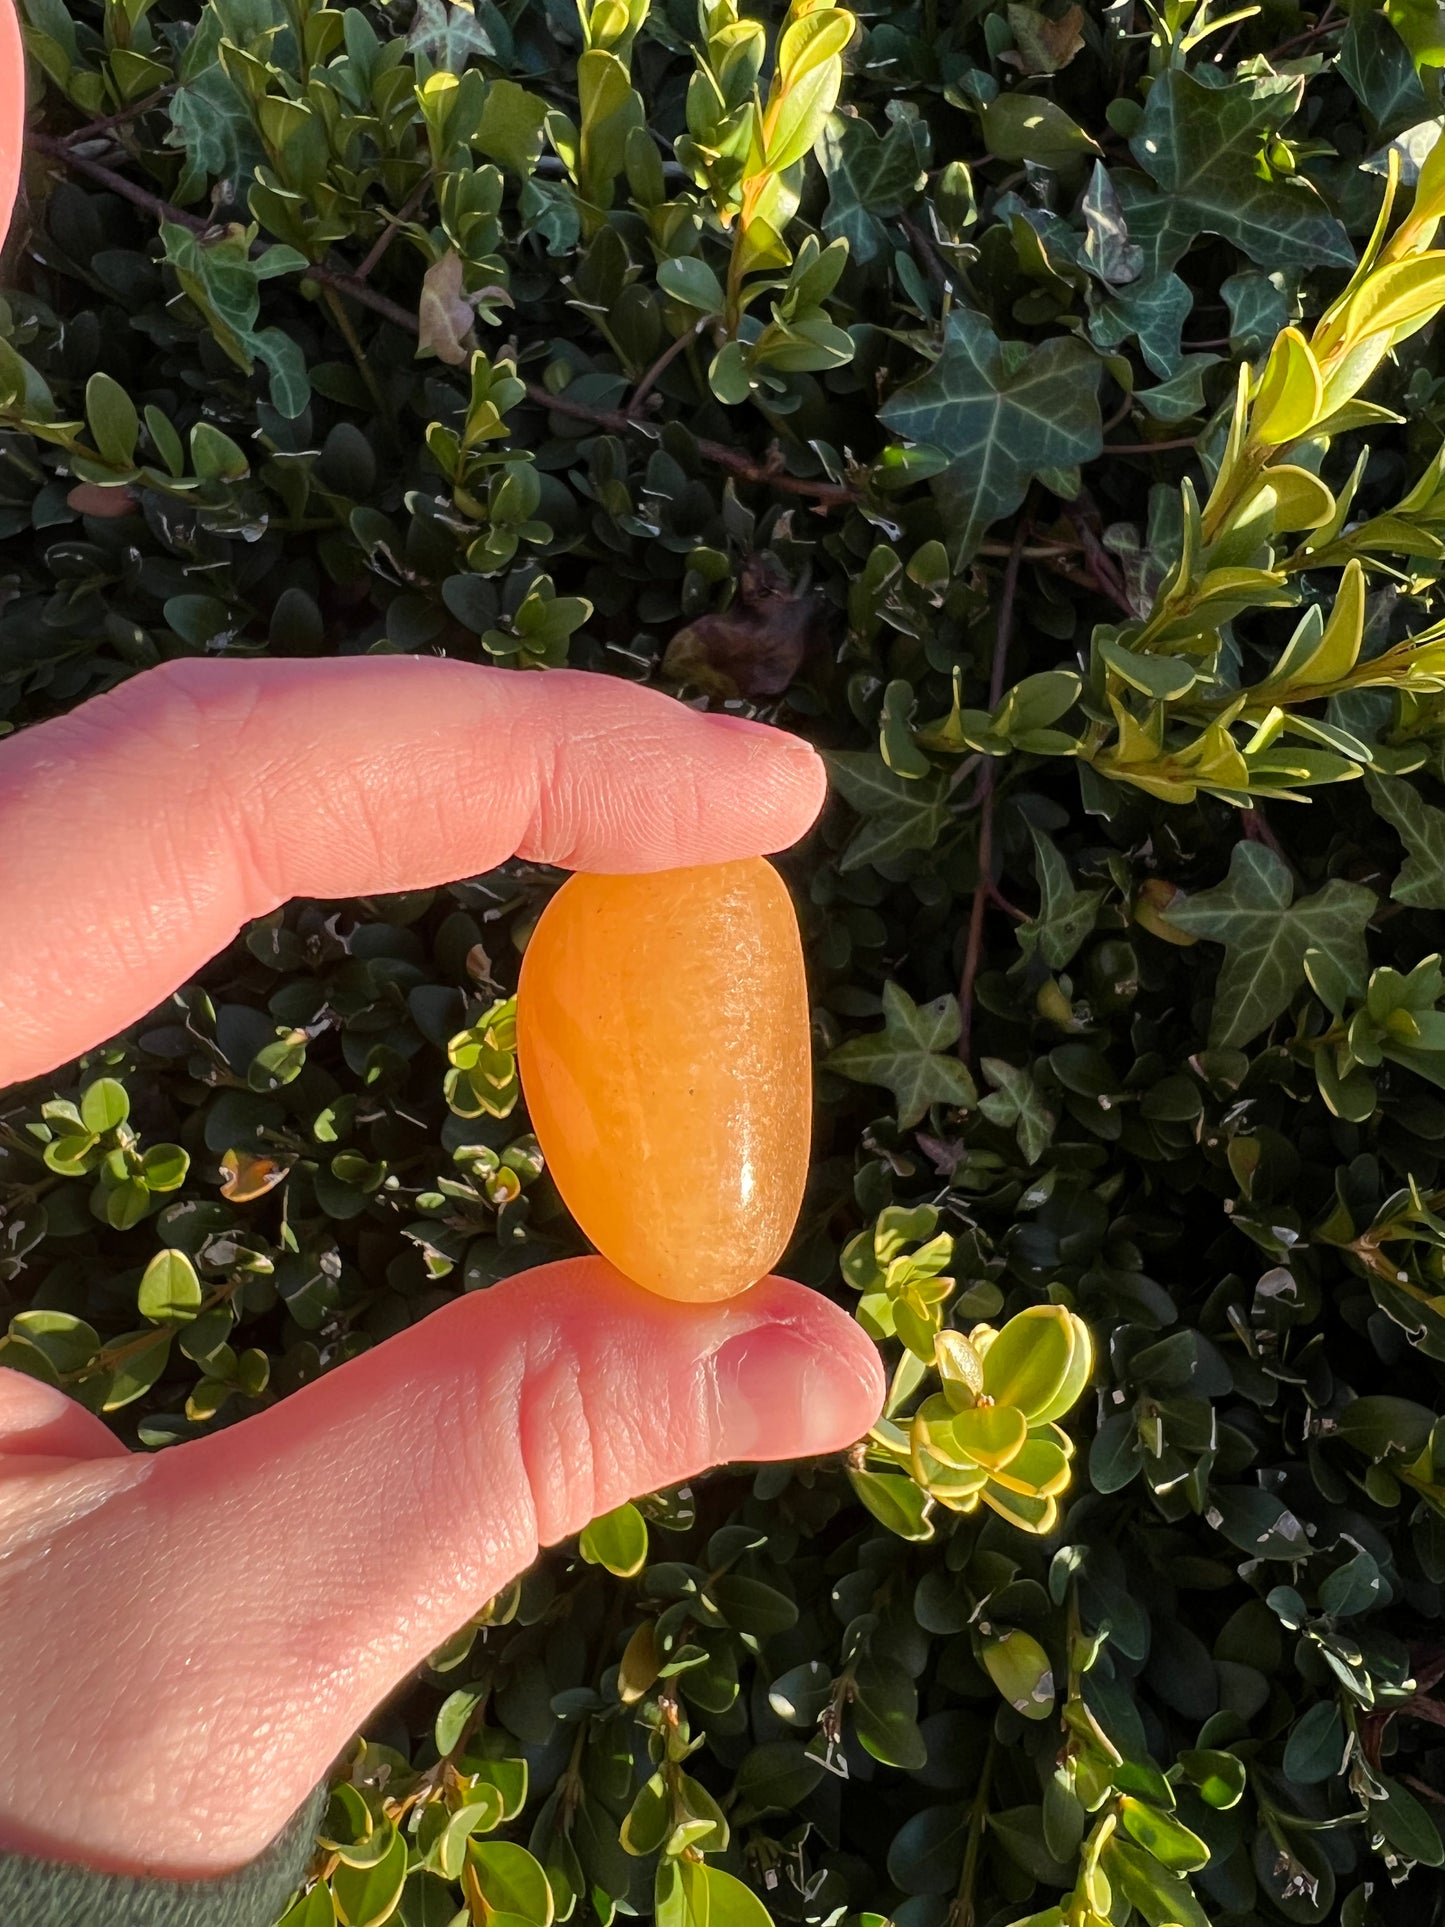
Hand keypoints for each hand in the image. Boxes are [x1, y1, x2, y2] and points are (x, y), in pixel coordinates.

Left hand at [0, 659, 883, 1877]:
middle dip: (494, 764)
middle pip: (191, 754)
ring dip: (422, 794)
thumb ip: (494, 1467)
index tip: (762, 796)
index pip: (193, 797)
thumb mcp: (192, 1654)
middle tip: (735, 818)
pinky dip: (325, 845)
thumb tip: (822, 1361)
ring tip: (640, 840)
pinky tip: (456, 861)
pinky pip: (134, 854)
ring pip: (164, 784)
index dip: (511, 757)